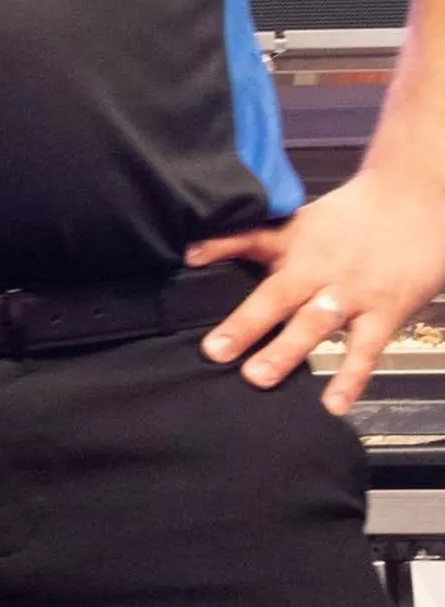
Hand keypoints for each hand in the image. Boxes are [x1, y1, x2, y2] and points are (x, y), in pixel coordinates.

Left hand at [193, 182, 444, 412]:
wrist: (419, 202)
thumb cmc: (354, 216)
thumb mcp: (301, 220)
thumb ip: (256, 239)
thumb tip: (195, 252)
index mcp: (295, 243)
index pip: (250, 240)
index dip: (218, 247)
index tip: (188, 260)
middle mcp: (319, 269)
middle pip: (278, 295)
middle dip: (246, 324)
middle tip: (214, 352)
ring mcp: (352, 294)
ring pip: (316, 324)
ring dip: (287, 351)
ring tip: (258, 378)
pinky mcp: (384, 314)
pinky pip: (365, 350)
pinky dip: (350, 378)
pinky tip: (334, 404)